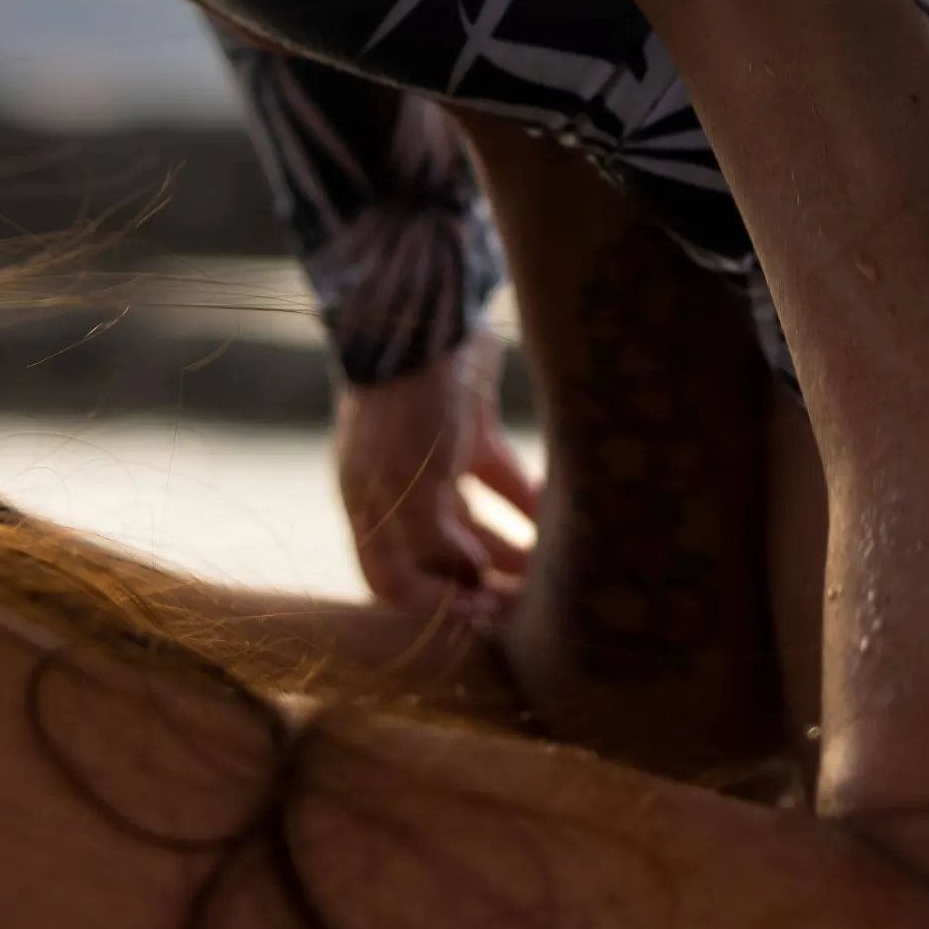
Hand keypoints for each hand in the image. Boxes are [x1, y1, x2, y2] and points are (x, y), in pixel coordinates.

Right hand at [335, 331, 542, 616]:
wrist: (424, 314)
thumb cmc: (406, 406)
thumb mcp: (409, 483)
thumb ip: (432, 543)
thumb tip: (469, 580)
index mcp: (369, 505)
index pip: (390, 580)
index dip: (432, 605)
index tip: (479, 613)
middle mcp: (398, 488)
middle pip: (439, 556)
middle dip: (482, 585)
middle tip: (530, 609)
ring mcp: (434, 458)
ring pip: (474, 522)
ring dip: (508, 550)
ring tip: (551, 575)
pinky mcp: (470, 429)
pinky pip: (501, 480)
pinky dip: (526, 501)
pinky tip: (560, 519)